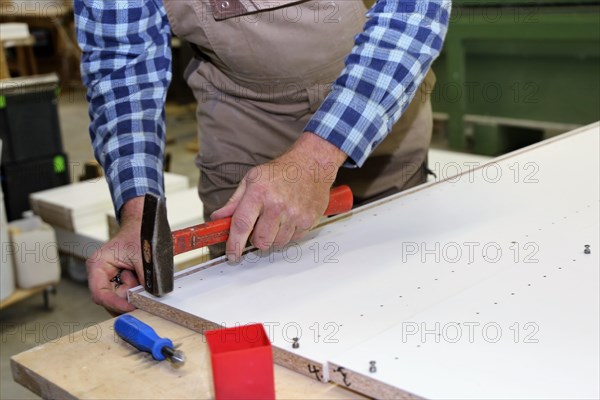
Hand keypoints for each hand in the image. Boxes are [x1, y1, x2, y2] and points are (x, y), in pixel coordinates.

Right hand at [86, 197, 144, 314]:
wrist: (142, 224)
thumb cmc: (138, 234)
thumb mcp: (142, 256)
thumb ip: (145, 277)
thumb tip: (150, 296)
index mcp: (97, 265)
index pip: (100, 294)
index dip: (115, 304)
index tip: (131, 308)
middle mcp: (98, 274)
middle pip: (109, 299)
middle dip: (126, 298)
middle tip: (141, 290)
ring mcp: (107, 278)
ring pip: (118, 298)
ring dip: (131, 292)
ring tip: (139, 274)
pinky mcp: (117, 280)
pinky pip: (125, 293)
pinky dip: (134, 289)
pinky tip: (139, 276)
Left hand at [211, 132, 346, 261]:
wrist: (311, 164)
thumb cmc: (281, 171)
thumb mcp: (252, 179)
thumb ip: (234, 202)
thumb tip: (218, 218)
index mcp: (259, 193)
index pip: (242, 225)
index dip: (234, 244)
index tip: (232, 255)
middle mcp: (277, 205)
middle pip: (260, 241)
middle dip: (257, 238)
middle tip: (260, 224)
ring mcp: (294, 214)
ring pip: (277, 243)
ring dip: (273, 236)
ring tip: (277, 218)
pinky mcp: (308, 220)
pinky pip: (292, 240)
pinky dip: (288, 233)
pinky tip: (289, 217)